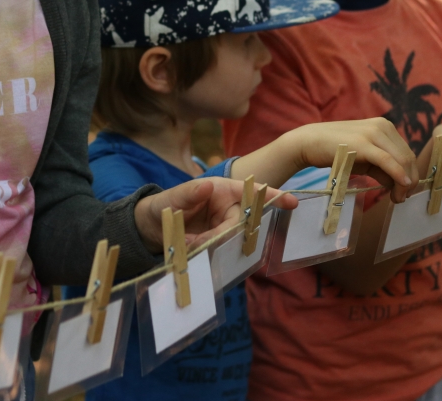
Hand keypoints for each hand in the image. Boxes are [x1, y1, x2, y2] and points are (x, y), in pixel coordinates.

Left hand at [133, 179, 297, 251]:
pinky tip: (190, 252)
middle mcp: (226, 208)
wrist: (148, 230)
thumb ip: (188, 193)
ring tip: (186, 244)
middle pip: (242, 223)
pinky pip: (222, 253)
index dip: (272, 196)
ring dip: (211, 246)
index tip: (292, 202)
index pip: (251, 192)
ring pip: (232, 240)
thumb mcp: (170, 198)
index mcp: (221, 190)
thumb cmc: (161, 206)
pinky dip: (207, 255)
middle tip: (195, 241)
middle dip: (222, 234)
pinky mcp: (218, 245)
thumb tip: (207, 185)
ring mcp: (223, 228)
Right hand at [288, 118, 418, 203]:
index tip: (405, 192)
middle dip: (410, 181)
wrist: (308, 142)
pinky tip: (401, 186)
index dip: (411, 174)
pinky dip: (397, 175)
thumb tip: (400, 184)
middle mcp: (382, 126)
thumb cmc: (335, 151)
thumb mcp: (364, 159)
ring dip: (405, 182)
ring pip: (401, 160)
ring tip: (398, 198)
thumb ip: (382, 168)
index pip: (407, 153)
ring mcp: (373, 133)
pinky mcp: (363, 143)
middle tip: (402, 198)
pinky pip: (387, 161)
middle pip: (407, 157)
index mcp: (385, 126)